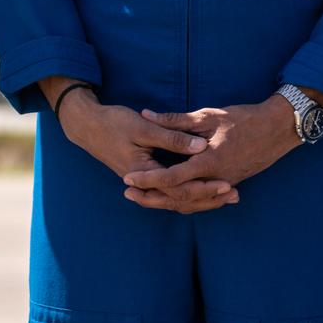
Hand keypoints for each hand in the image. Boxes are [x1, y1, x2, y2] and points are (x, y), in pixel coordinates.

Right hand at [50, 85, 238, 213]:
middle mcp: (145, 182)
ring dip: (201, 198)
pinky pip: (170, 192)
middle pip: (181, 199)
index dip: (205, 186)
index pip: (180, 188)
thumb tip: (200, 147)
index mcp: (145, 171)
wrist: (88, 126)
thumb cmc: (114, 123)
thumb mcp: (144, 127)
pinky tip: (204, 187)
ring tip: (227, 195)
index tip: (227, 183)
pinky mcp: (145, 176)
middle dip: (209, 197)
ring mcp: (144, 181)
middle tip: (235, 194)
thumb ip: (172, 137)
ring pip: (176, 199)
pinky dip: (188, 192)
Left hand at [122, 97, 299, 209]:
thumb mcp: (208, 116)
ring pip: (190, 202)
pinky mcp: (229, 183)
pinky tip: (172, 195)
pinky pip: (202, 199)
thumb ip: (176, 121)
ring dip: (165, 201)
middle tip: (128, 193)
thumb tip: (147, 114)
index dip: (148, 179)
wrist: (277, 129)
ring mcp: (223, 184)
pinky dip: (185, 199)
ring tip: (143, 197)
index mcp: (208, 162)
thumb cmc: (243, 119)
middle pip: (177, 197)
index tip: (128, 178)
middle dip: (151, 197)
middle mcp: (215, 179)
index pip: (171, 178)